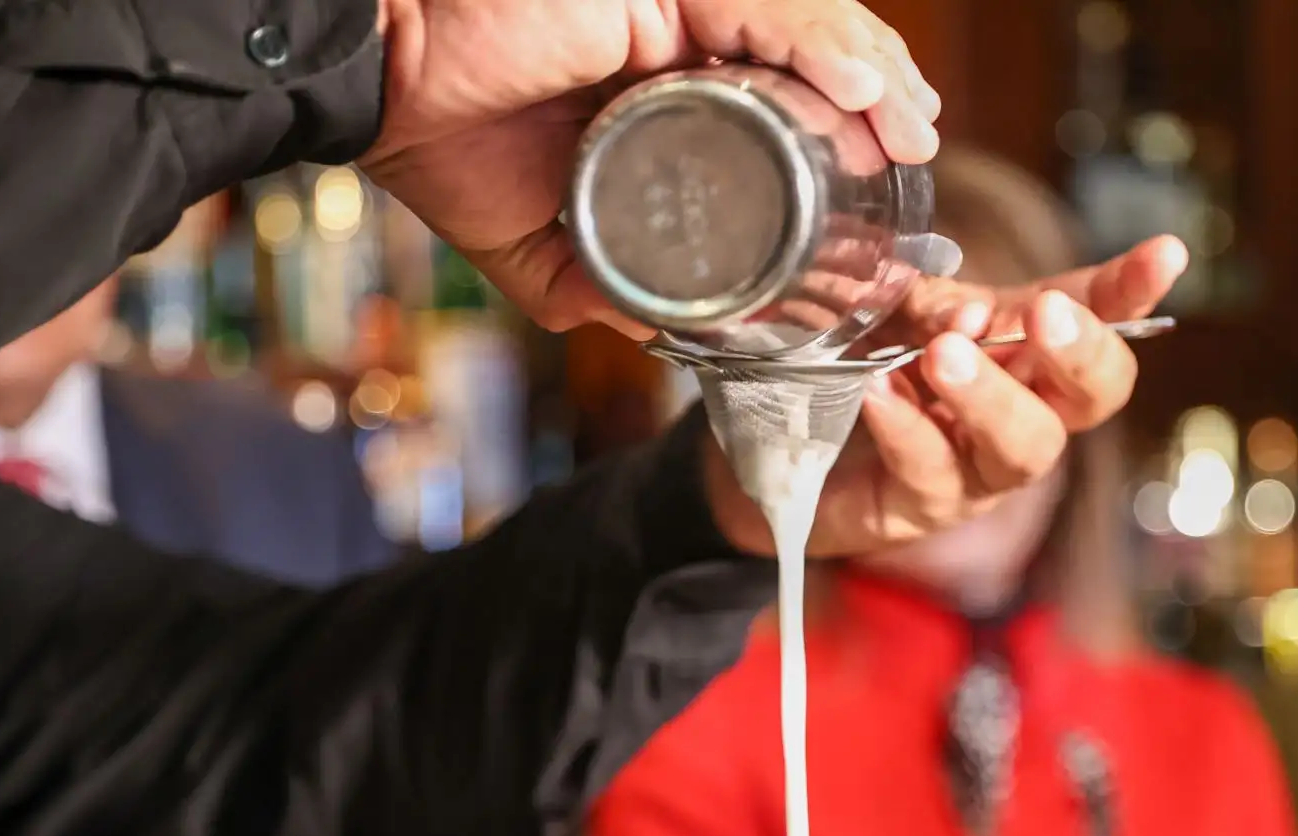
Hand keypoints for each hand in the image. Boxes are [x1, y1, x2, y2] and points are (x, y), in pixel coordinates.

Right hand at [362, 0, 939, 335]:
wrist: (378, 95)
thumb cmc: (444, 147)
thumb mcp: (544, 248)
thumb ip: (607, 288)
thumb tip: (673, 340)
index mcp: (661, 82)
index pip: (780, 87)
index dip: (847, 117)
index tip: (894, 168)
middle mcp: (677, 32)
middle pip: (809, 48)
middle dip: (880, 91)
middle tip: (920, 145)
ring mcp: (670, 4)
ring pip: (801, 20)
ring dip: (870, 70)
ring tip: (912, 125)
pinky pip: (760, 7)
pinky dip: (819, 46)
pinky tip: (865, 92)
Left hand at [706, 236, 1190, 555]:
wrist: (766, 447)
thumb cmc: (848, 365)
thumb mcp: (892, 311)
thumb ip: (934, 302)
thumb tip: (971, 314)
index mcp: (1023, 350)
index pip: (1094, 317)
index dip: (1131, 291)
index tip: (1165, 254)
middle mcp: (1019, 412)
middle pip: (1093, 395)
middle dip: (1081, 353)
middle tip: (1045, 315)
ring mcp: (977, 470)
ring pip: (1024, 447)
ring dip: (991, 396)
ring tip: (944, 356)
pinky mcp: (920, 509)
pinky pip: (931, 474)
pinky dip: (907, 428)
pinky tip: (879, 393)